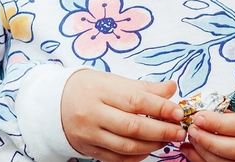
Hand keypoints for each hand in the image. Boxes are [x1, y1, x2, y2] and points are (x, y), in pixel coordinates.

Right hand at [61, 69, 186, 161]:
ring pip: (127, 146)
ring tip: (167, 139)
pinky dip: (137, 156)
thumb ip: (143, 87)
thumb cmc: (89, 88)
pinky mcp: (89, 150)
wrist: (55, 102)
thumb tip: (171, 88)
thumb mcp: (112, 80)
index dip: (160, 107)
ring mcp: (90, 134)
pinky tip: (148, 148)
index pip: (135, 100)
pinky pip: (118, 159)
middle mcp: (92, 113)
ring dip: (152, 144)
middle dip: (161, 130)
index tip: (178, 111)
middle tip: (179, 130)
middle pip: (132, 126)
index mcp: (99, 90)